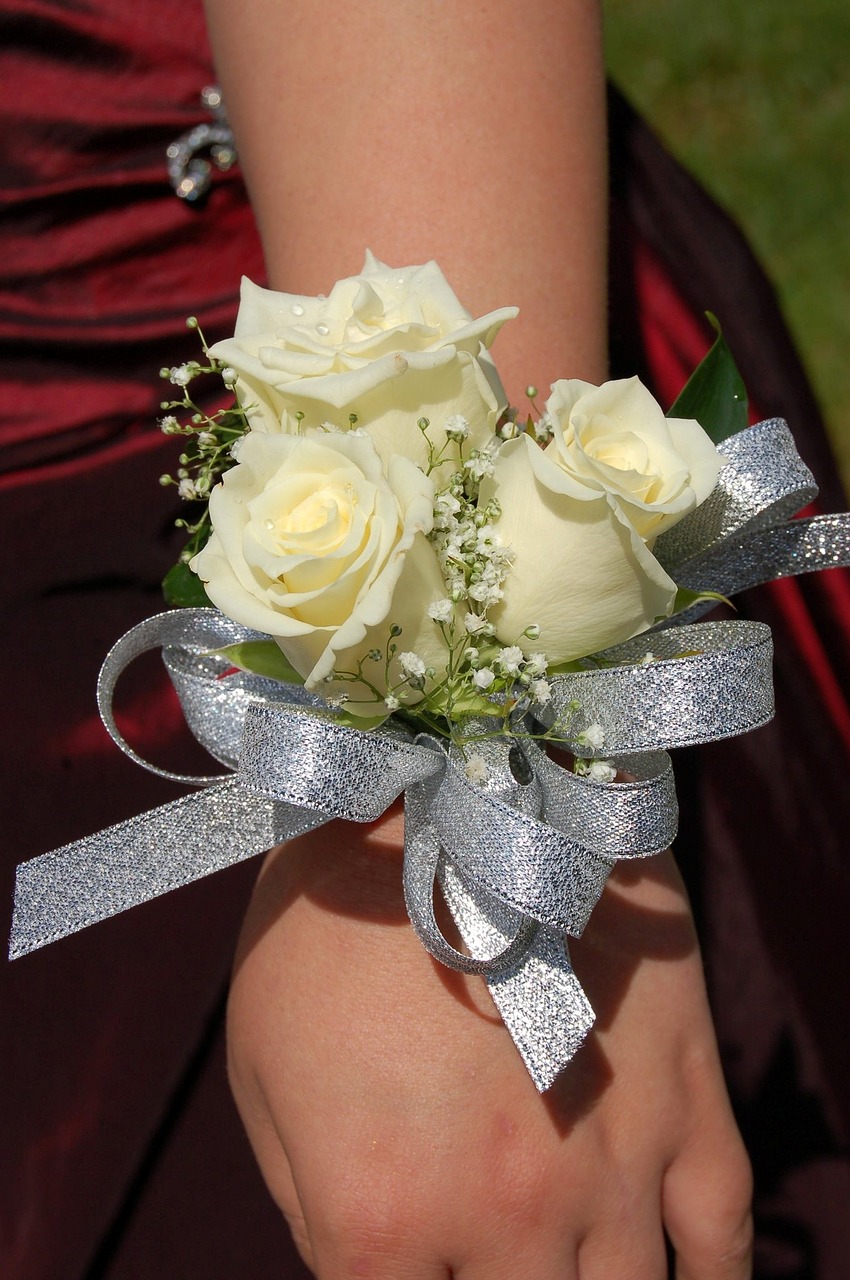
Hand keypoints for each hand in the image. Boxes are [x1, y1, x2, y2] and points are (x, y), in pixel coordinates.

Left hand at [227, 808, 751, 1278]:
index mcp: (379, 1216)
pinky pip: (722, 1237)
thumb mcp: (262, 1068)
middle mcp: (503, 1213)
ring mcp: (607, 1161)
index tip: (413, 1276)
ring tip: (568, 1267)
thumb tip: (362, 1268)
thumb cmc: (324, 924)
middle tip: (495, 1264)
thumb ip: (312, 1207)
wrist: (430, 791)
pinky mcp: (683, 1096)